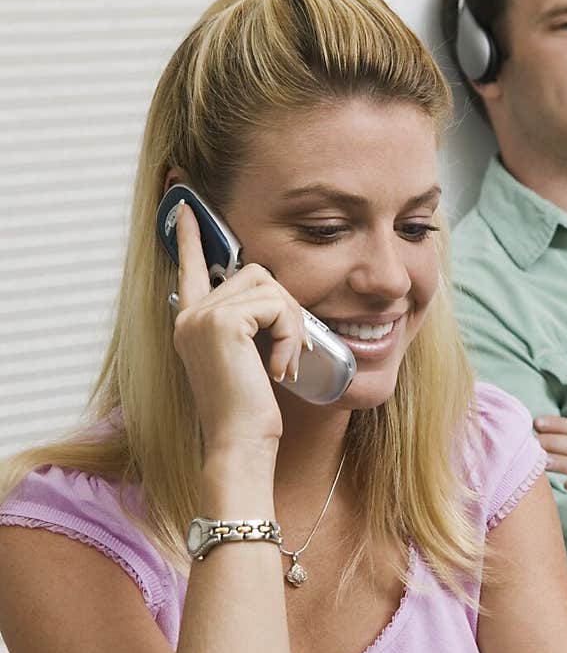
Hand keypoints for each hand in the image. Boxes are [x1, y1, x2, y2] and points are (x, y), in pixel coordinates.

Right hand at [171, 201, 310, 453]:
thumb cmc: (248, 413)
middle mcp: (190, 315)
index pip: (189, 269)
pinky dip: (292, 334)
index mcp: (191, 323)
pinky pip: (277, 306)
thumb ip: (249, 326)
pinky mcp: (223, 323)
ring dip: (292, 321)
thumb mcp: (247, 361)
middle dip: (286, 307)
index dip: (188, 237)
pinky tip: (283, 367)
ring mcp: (202, 317)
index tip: (187, 208)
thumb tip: (275, 298)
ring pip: (269, 285)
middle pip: (254, 273)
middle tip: (295, 348)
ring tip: (288, 360)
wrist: (239, 444)